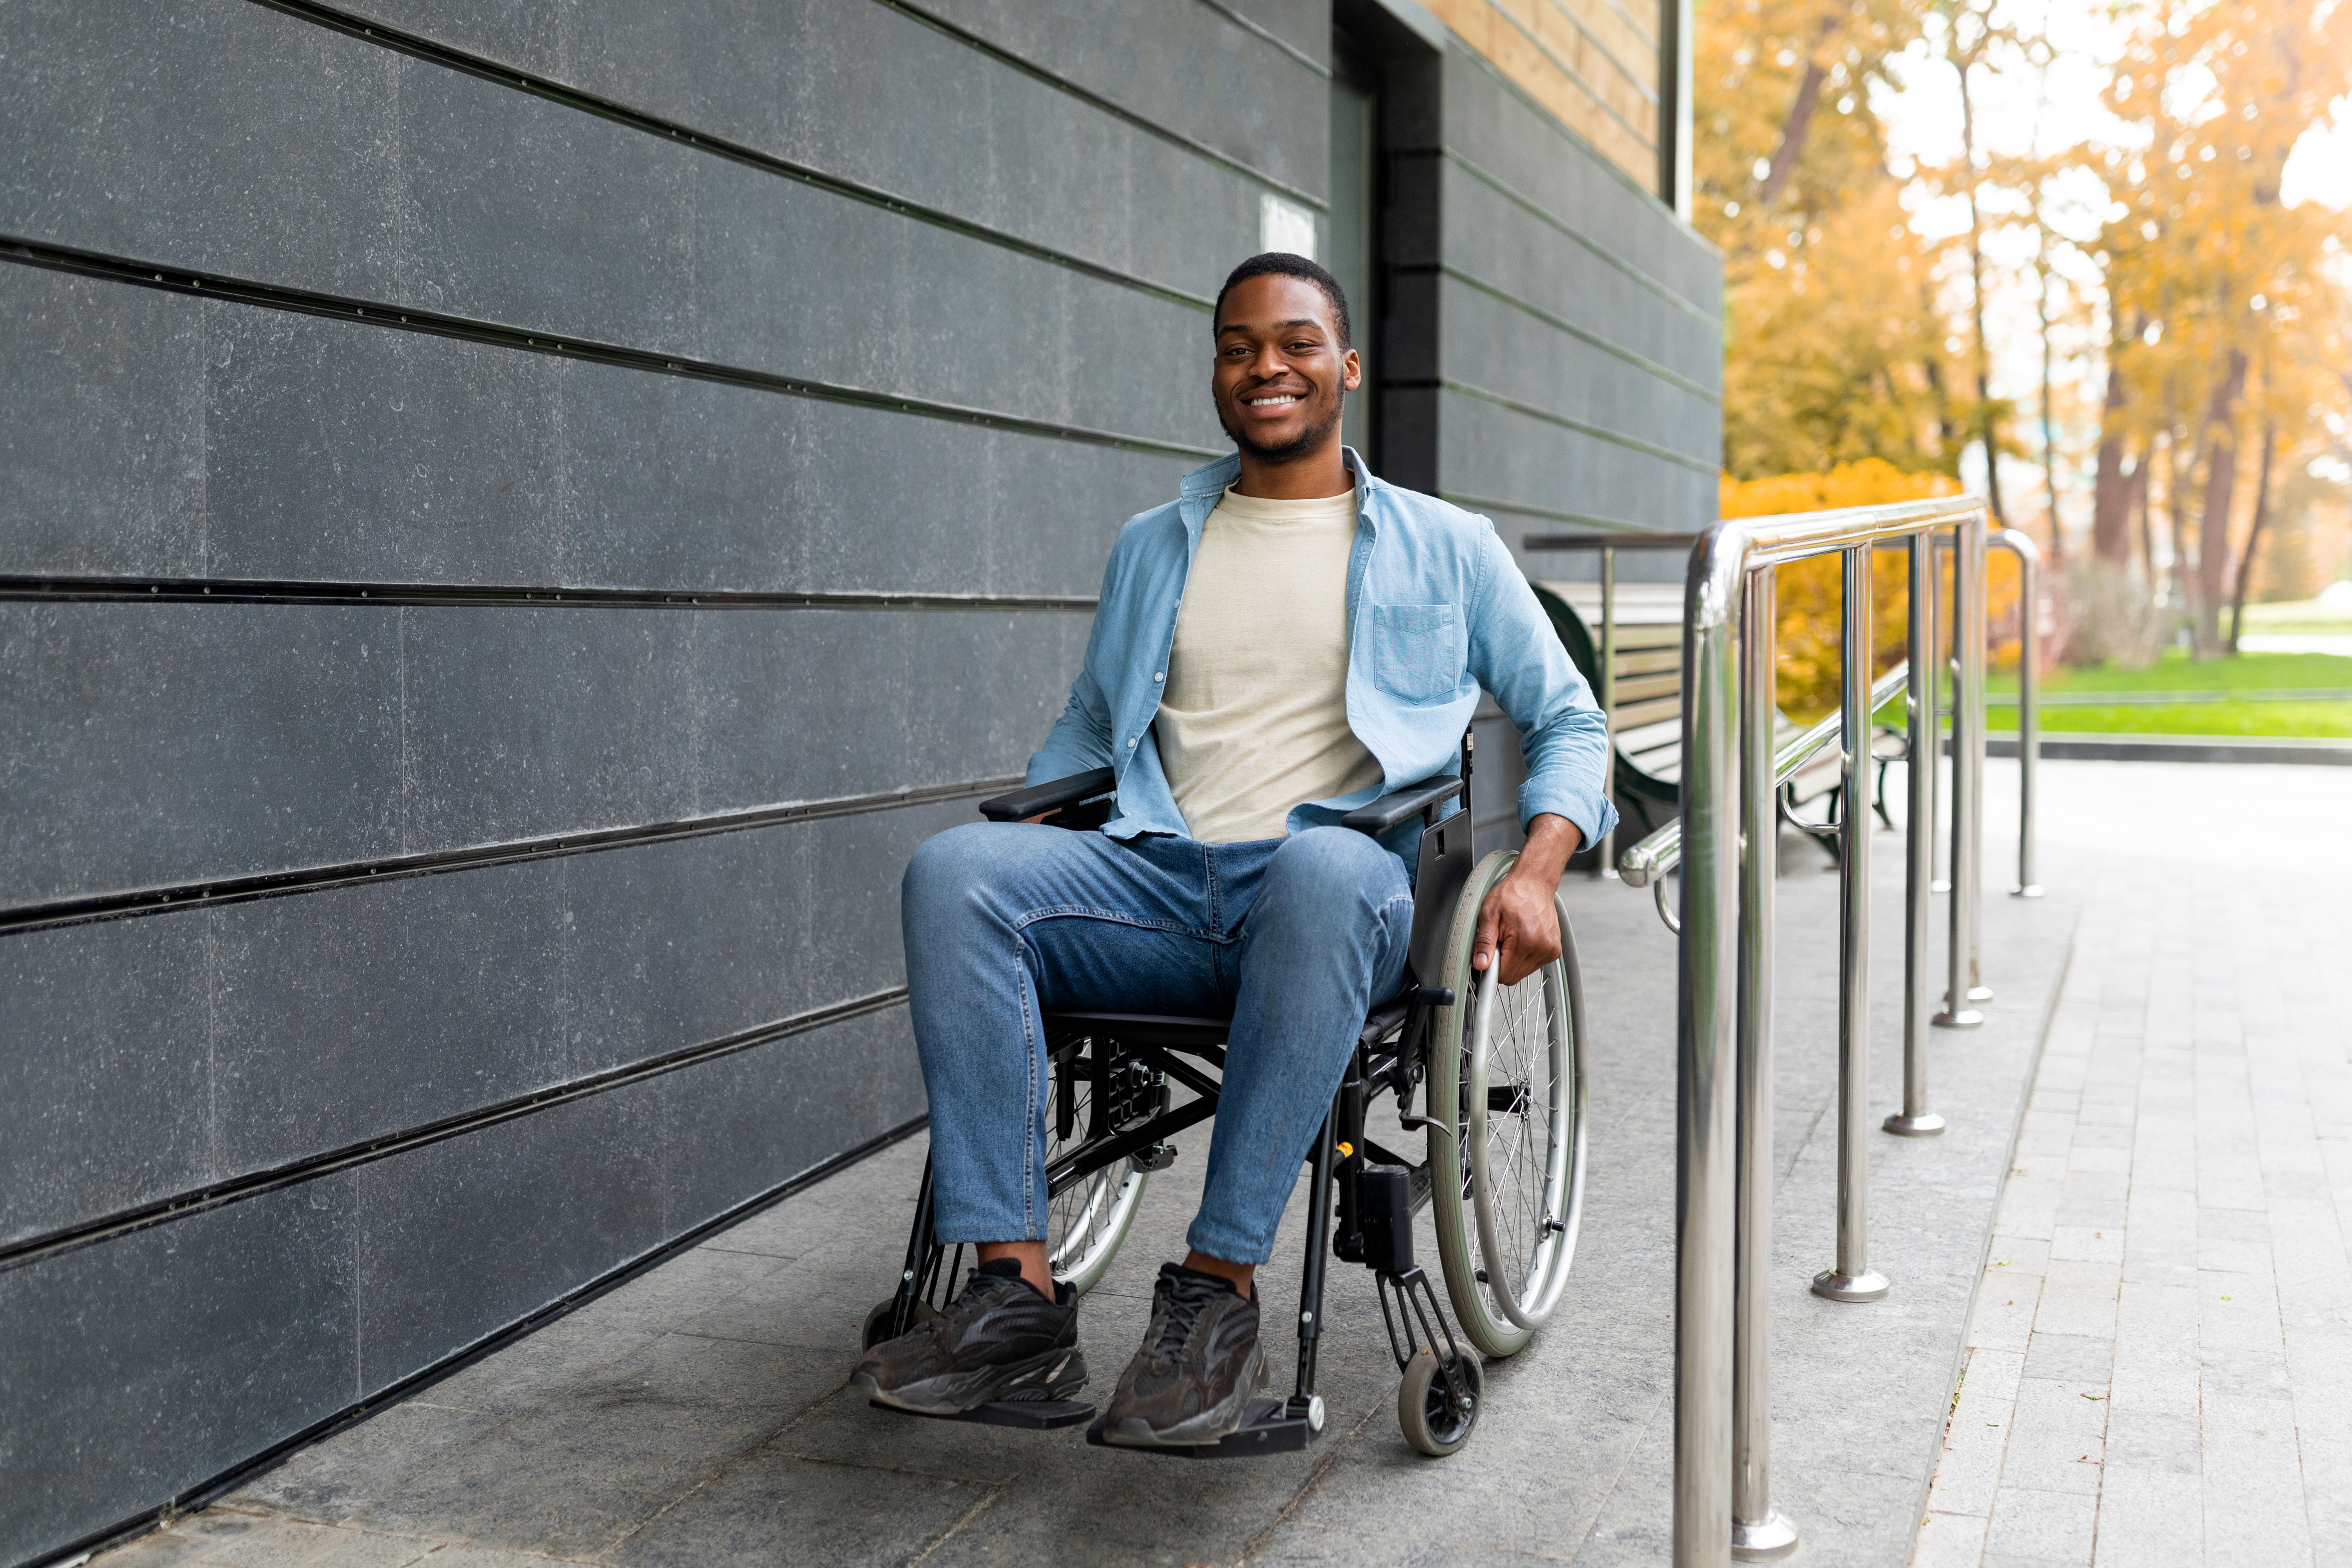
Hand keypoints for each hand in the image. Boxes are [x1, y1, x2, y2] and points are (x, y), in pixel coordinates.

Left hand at [1472, 814, 1581, 985]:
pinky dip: (1525, 956)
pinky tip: (1524, 939)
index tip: (1488, 958)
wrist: (1533, 883)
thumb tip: (1480, 965)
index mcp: (1525, 940)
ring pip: (1524, 972)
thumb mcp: (1489, 914)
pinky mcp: (1555, 950)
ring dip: (1514, 960)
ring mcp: (1550, 950)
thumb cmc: (1511, 895)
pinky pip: (1534, 965)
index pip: (1504, 975)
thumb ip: (1484, 942)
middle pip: (1514, 977)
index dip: (1492, 969)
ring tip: (1512, 938)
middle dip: (1503, 963)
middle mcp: (1542, 947)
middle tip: (1501, 942)